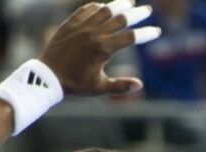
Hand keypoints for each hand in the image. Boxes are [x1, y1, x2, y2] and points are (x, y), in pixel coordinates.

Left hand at [40, 1, 159, 95]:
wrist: (48, 75)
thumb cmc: (75, 84)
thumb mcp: (99, 88)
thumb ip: (120, 85)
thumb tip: (140, 85)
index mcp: (104, 49)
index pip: (131, 37)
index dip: (146, 33)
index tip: (157, 31)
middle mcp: (95, 34)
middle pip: (121, 19)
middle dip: (137, 14)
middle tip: (148, 10)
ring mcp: (82, 26)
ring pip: (105, 10)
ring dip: (119, 5)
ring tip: (130, 2)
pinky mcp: (70, 23)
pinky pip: (86, 9)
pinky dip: (98, 6)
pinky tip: (104, 6)